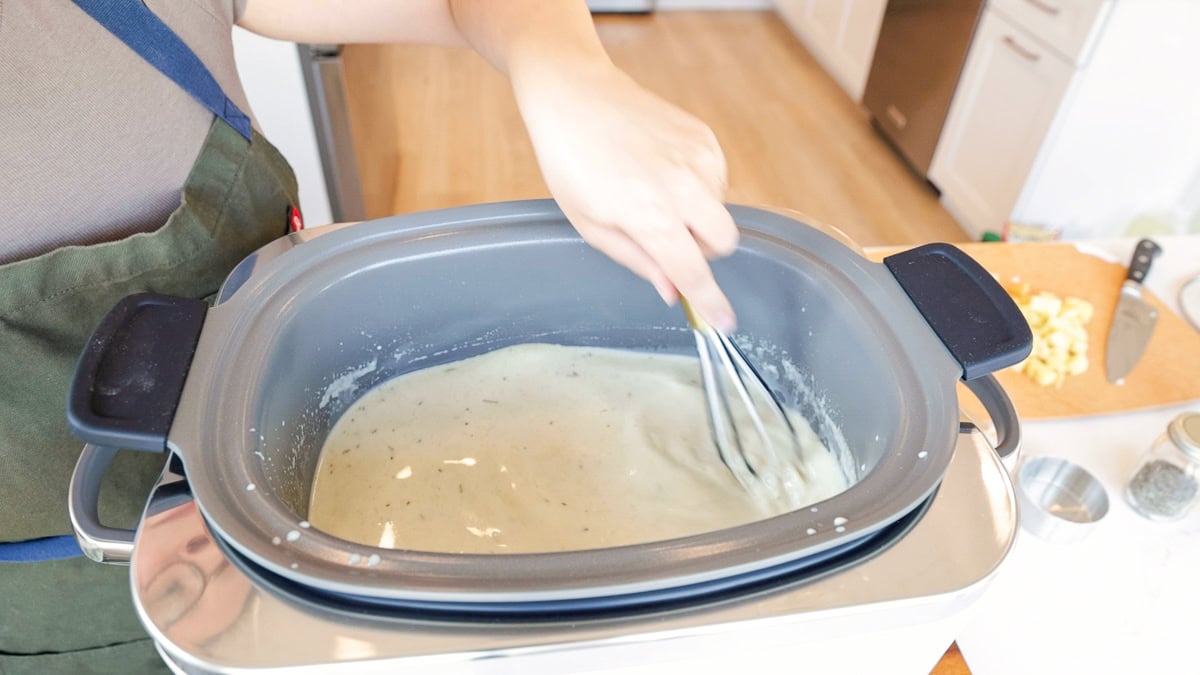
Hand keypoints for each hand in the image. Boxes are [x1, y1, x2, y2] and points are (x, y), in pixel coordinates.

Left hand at [512, 61, 738, 331]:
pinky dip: (697, 186)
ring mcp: (698, 157)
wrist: (574, 94)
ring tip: (651, 191)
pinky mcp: (704, 136)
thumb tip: (671, 290)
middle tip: (666, 239)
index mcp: (649, 214)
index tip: (724, 323)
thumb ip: (637, 260)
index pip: (693, 271)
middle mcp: (683, 185)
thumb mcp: (591, 224)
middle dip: (703, 251)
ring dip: (696, 215)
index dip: (710, 302)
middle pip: (724, 242)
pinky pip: (716, 179)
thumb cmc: (572, 162)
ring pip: (720, 209)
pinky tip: (661, 170)